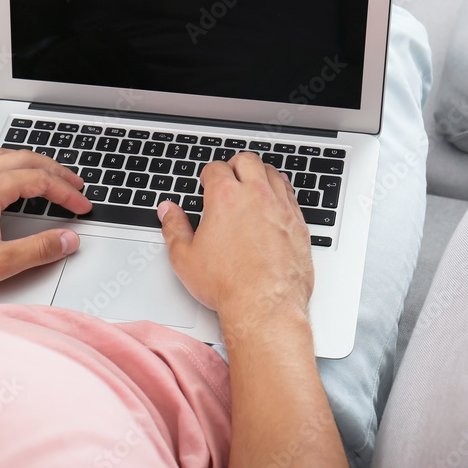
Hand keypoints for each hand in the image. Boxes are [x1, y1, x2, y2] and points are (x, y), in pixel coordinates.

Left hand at [0, 148, 91, 295]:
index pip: (40, 180)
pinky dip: (9, 163)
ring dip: (32, 162)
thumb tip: (68, 240)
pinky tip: (10, 176)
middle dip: (56, 171)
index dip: (67, 193)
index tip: (82, 206)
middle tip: (76, 185)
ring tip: (48, 174)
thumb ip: (39, 249)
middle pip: (26, 159)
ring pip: (5, 155)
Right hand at [158, 152, 312, 322]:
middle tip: (230, 176)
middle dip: (235, 165)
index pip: (216, 168)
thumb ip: (173, 227)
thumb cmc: (228, 285)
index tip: (207, 183)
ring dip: (259, 174)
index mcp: (225, 198)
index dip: (208, 174)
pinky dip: (280, 191)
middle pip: (247, 160)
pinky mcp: (298, 223)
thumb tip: (168, 211)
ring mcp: (281, 207)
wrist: (265, 307)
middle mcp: (256, 195)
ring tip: (252, 184)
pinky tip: (274, 200)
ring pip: (272, 173)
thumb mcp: (185, 257)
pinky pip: (291, 193)